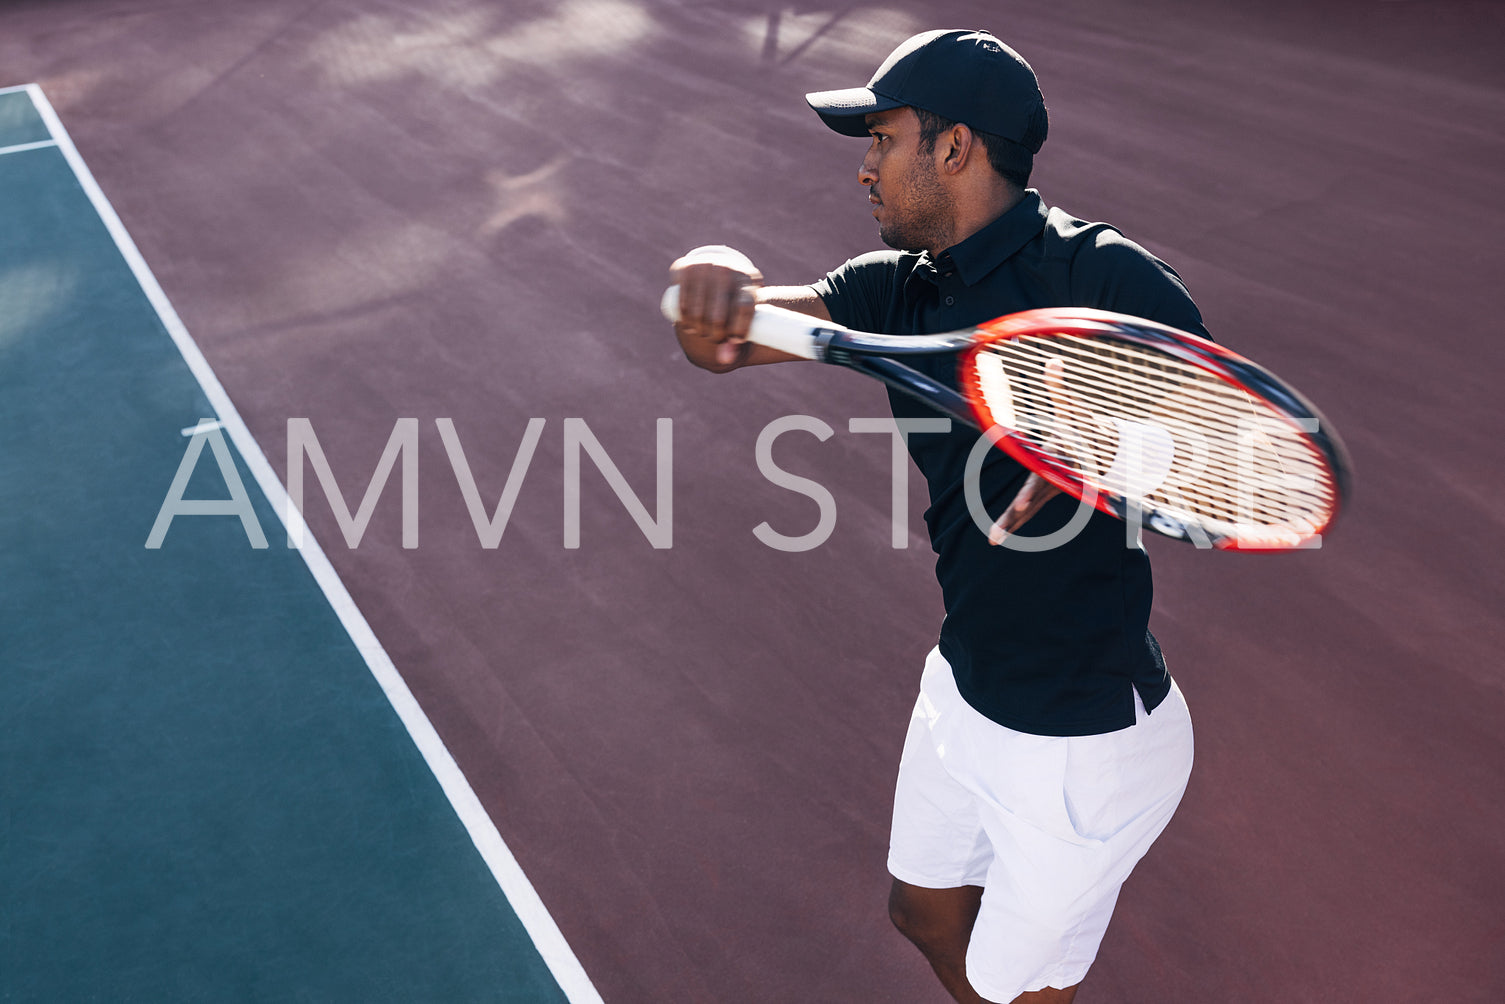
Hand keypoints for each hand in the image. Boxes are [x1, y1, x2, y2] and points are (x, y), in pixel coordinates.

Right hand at [668, 245, 761, 369]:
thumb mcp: (742, 312)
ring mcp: (705, 266)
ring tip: (702, 332)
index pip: (744, 308)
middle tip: (715, 338)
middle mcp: (728, 269)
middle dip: (716, 335)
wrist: (715, 266)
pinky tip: (689, 325)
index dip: (738, 330)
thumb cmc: (733, 297)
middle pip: (718, 316)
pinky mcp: (685, 268)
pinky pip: (683, 304)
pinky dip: (685, 320)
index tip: (735, 340)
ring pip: (698, 313)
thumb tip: (725, 360)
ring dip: (699, 330)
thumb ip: (737, 337)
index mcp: (748, 279)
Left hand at [987, 359, 1081, 542]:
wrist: (1107, 448)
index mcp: (1058, 463)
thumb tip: (1053, 362)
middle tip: (994, 535)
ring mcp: (1054, 488)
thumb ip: (1060, 388)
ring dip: (1011, 525)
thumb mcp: (1073, 408)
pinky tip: (1001, 533)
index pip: (1041, 480)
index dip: (1030, 493)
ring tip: (992, 539)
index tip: (1020, 505)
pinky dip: (1016, 520)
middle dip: (1014, 518)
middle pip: (1031, 502)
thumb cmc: (1085, 426)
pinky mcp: (1051, 491)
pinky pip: (1031, 508)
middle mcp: (1056, 479)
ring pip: (1030, 509)